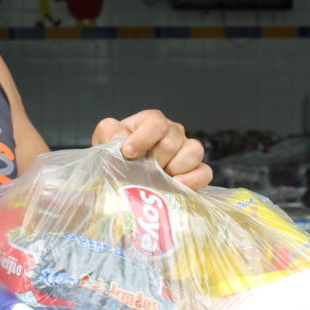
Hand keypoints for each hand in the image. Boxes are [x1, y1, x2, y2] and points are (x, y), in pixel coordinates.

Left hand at [93, 110, 212, 189]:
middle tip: (142, 172)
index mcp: (151, 121)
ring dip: (174, 168)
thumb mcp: (105, 140)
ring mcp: (187, 150)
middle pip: (171, 141)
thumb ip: (108, 131)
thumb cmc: (117, 154)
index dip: (142, 139)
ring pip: (194, 152)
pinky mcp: (196, 170)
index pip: (156, 123)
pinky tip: (176, 187)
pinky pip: (205, 172)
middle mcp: (173, 132)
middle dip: (154, 160)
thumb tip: (119, 136)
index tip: (128, 153)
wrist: (124, 175)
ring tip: (159, 179)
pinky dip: (192, 180)